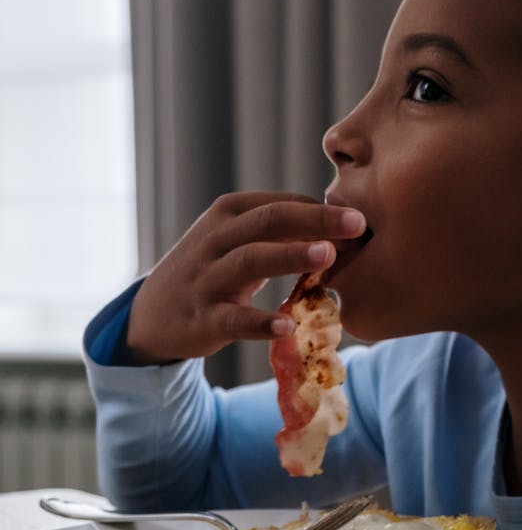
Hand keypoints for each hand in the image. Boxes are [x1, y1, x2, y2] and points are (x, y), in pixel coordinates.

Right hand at [126, 192, 365, 362]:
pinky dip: (259, 322)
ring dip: (290, 256)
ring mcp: (206, 279)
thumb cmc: (212, 271)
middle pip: (269, 221)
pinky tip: (286, 326)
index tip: (361, 220)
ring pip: (250, 260)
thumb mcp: (237, 241)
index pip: (281, 204)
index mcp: (228, 213)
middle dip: (316, 220)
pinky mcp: (202, 320)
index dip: (322, 210)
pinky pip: (232, 320)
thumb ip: (280, 230)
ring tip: (327, 255)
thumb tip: (341, 223)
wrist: (152, 315)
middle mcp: (215, 239)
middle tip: (357, 223)